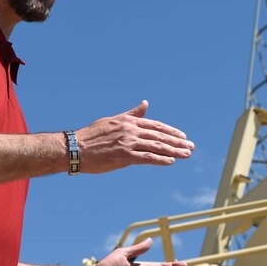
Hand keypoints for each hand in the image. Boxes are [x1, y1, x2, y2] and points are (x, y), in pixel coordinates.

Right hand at [75, 100, 193, 173]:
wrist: (74, 148)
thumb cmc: (91, 135)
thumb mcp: (113, 120)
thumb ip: (131, 114)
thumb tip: (146, 103)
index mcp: (129, 122)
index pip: (156, 126)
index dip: (172, 132)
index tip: (183, 137)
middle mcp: (131, 130)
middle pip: (160, 136)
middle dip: (178, 142)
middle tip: (191, 147)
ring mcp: (128, 143)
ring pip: (157, 146)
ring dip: (174, 151)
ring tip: (187, 155)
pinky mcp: (123, 156)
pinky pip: (146, 157)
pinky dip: (160, 159)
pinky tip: (171, 161)